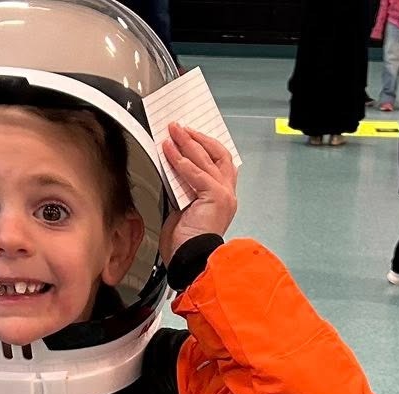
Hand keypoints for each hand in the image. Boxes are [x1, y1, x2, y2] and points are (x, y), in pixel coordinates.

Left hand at [159, 123, 238, 265]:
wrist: (191, 261)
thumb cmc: (185, 243)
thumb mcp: (182, 209)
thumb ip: (182, 189)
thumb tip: (170, 170)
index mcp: (222, 197)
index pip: (219, 162)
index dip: (204, 145)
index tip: (188, 135)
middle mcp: (228, 194)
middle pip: (218, 154)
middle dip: (197, 138)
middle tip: (179, 128)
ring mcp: (224, 195)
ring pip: (207, 159)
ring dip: (187, 143)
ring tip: (173, 132)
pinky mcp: (216, 198)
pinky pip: (197, 174)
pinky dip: (181, 161)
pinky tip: (170, 152)